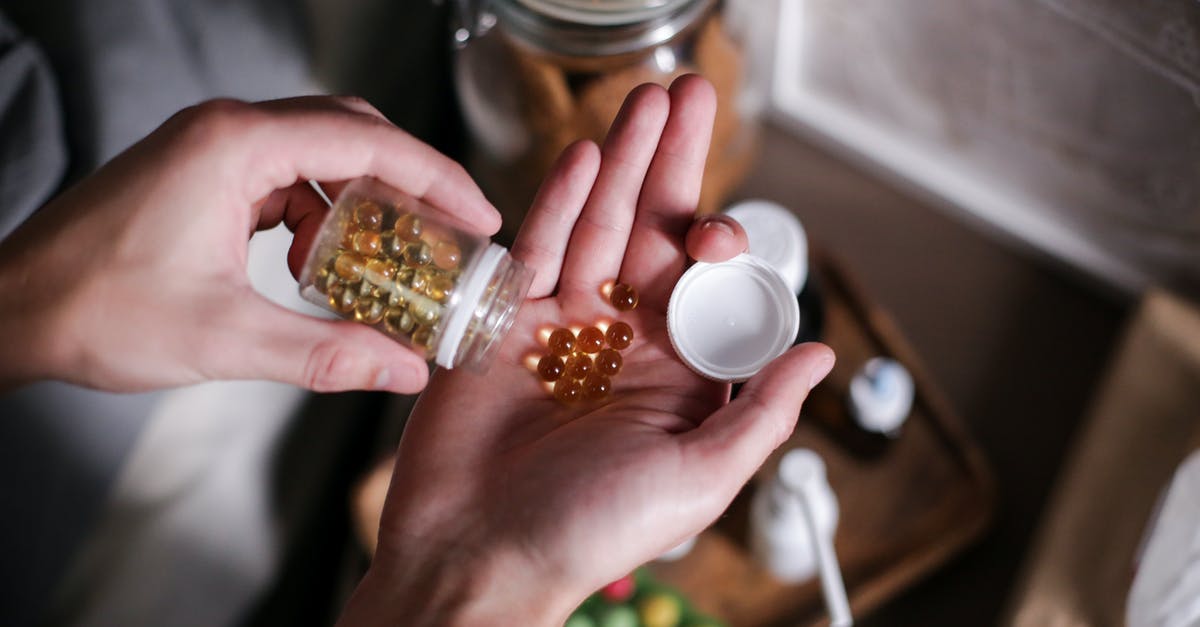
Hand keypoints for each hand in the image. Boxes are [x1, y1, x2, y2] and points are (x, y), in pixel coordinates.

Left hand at [0, 96, 498, 393]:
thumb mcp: (226, 338)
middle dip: (412, 183)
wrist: (9, 309)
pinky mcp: (202, 174)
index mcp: (236, 146)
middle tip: (458, 233)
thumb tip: (405, 371)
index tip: (481, 216)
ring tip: (405, 256)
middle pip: (352, 133)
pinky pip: (286, 178)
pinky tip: (331, 263)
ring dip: (367, 201)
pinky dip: (322, 214)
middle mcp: (228, 130)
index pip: (367, 141)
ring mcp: (212, 148)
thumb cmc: (95, 310)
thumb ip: (326, 352)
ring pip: (320, 154)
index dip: (436, 178)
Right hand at [340, 76, 833, 625]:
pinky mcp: (503, 321)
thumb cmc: (585, 535)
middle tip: (690, 97)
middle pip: (655, 236)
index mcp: (676, 377)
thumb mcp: (696, 481)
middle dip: (673, 167)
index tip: (718, 234)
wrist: (475, 554)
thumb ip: (759, 415)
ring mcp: (562, 326)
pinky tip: (585, 158)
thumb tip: (818, 355)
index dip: (719, 245)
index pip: (708, 287)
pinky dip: (560, 202)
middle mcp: (623, 342)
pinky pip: (537, 250)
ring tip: (643, 103)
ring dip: (622, 164)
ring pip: (600, 228)